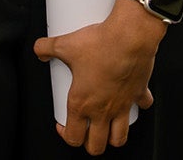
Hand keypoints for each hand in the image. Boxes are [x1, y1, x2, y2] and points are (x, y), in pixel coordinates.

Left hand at [34, 1, 161, 154]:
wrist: (130, 36)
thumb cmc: (101, 43)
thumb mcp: (66, 44)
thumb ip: (47, 47)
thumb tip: (40, 49)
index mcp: (82, 103)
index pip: (72, 137)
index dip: (66, 135)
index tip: (64, 126)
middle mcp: (103, 110)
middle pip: (96, 146)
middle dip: (89, 144)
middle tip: (86, 132)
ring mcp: (123, 104)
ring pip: (119, 137)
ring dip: (113, 137)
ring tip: (108, 128)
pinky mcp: (139, 93)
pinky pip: (142, 106)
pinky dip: (139, 105)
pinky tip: (133, 98)